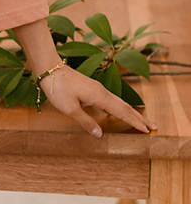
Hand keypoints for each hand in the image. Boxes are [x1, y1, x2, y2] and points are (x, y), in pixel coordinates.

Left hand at [40, 64, 156, 137]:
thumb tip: (100, 135)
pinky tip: (120, 111)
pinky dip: (121, 107)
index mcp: (99, 97)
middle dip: (139, 117)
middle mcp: (102, 91)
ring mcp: (98, 88)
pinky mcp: (93, 88)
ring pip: (119, 102)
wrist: (50, 69)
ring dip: (131, 112)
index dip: (135, 122)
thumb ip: (86, 121)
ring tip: (141, 120)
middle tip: (153, 127)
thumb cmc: (58, 88)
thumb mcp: (69, 108)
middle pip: (125, 106)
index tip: (147, 130)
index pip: (122, 112)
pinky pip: (112, 99)